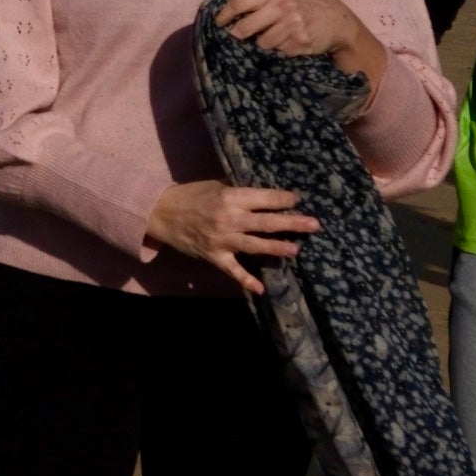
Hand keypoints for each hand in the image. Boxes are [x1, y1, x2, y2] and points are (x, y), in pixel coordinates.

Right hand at [142, 180, 315, 296]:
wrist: (161, 213)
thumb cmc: (190, 195)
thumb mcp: (215, 185)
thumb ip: (238, 191)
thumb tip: (262, 196)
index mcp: (230, 197)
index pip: (264, 198)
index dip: (283, 199)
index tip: (297, 200)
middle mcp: (229, 218)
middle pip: (267, 222)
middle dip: (292, 223)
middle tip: (314, 224)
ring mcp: (223, 240)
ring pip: (255, 245)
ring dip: (277, 248)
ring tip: (296, 250)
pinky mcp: (214, 256)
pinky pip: (233, 270)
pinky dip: (246, 280)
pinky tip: (260, 289)